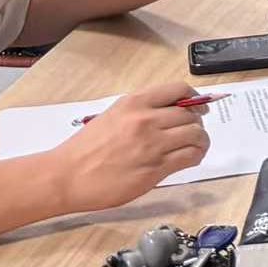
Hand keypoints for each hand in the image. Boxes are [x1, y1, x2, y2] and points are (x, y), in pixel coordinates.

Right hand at [51, 82, 211, 213]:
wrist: (66, 176)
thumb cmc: (85, 149)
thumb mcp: (112, 115)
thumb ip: (141, 111)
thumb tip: (171, 111)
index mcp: (134, 103)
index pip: (179, 90)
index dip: (195, 98)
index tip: (198, 107)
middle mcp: (146, 120)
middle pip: (190, 115)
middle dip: (197, 123)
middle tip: (194, 132)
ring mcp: (152, 144)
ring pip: (195, 135)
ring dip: (200, 141)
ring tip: (195, 147)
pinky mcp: (155, 169)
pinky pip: (190, 156)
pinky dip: (196, 156)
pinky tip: (190, 159)